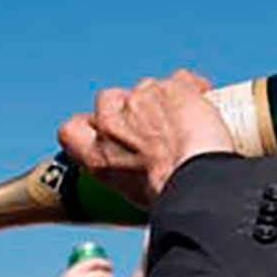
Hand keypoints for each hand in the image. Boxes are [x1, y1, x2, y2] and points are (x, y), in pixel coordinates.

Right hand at [56, 71, 234, 205]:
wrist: (199, 185)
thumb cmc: (170, 197)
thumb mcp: (133, 194)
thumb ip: (126, 173)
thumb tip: (140, 169)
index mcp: (98, 157)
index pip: (71, 131)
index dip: (85, 126)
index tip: (100, 129)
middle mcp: (112, 125)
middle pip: (108, 99)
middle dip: (128, 108)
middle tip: (153, 124)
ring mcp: (140, 102)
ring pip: (146, 87)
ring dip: (163, 98)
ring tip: (186, 119)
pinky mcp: (171, 89)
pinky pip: (181, 79)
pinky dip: (193, 89)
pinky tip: (205, 102)